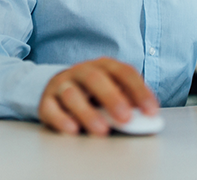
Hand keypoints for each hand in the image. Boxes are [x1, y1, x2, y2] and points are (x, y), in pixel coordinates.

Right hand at [38, 57, 158, 135]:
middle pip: (96, 79)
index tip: (151, 111)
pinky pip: (51, 108)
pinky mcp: (46, 102)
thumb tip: (148, 119)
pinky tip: (73, 129)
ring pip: (72, 94)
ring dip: (88, 112)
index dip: (139, 91)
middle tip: (126, 118)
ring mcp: (62, 85)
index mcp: (104, 66)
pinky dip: (62, 119)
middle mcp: (82, 71)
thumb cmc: (94, 93)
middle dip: (112, 98)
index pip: (124, 73)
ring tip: (102, 130)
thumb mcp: (113, 92)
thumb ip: (129, 102)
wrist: (59, 88)